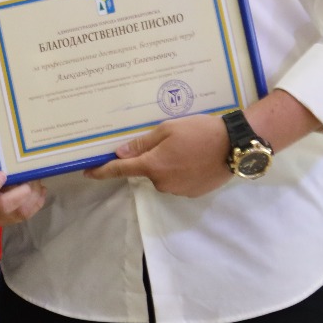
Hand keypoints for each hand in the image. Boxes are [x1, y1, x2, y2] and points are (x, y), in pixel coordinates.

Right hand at [0, 143, 47, 224]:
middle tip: (30, 179)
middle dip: (20, 193)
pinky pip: (22, 217)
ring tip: (37, 183)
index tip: (3, 174)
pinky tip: (40, 192)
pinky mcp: (3, 219)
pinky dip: (34, 204)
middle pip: (0, 206)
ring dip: (31, 199)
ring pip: (15, 214)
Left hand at [83, 113, 230, 196]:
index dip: (102, 171)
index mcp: (153, 165)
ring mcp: (178, 190)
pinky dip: (181, 170)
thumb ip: (142, 143)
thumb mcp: (168, 129)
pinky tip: (195, 158)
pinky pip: (178, 181)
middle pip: (146, 170)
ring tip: (187, 147)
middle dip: (151, 158)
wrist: (234, 145)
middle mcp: (162, 182)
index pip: (120, 170)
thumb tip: (120, 154)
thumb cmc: (199, 131)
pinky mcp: (193, 193)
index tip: (87, 173)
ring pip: (163, 176)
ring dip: (168, 164)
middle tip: (170, 140)